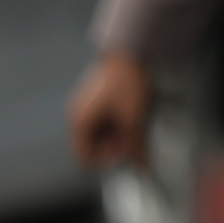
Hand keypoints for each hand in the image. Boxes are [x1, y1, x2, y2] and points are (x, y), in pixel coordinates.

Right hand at [68, 50, 152, 166]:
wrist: (132, 53)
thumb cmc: (127, 83)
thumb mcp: (134, 120)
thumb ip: (136, 147)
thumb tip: (142, 169)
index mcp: (81, 123)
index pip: (85, 157)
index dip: (106, 161)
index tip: (125, 156)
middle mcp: (81, 117)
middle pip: (96, 146)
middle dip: (116, 147)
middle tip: (134, 140)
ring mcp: (91, 108)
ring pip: (105, 135)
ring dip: (121, 136)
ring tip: (137, 125)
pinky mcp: (102, 101)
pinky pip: (110, 121)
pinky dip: (122, 125)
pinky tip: (136, 117)